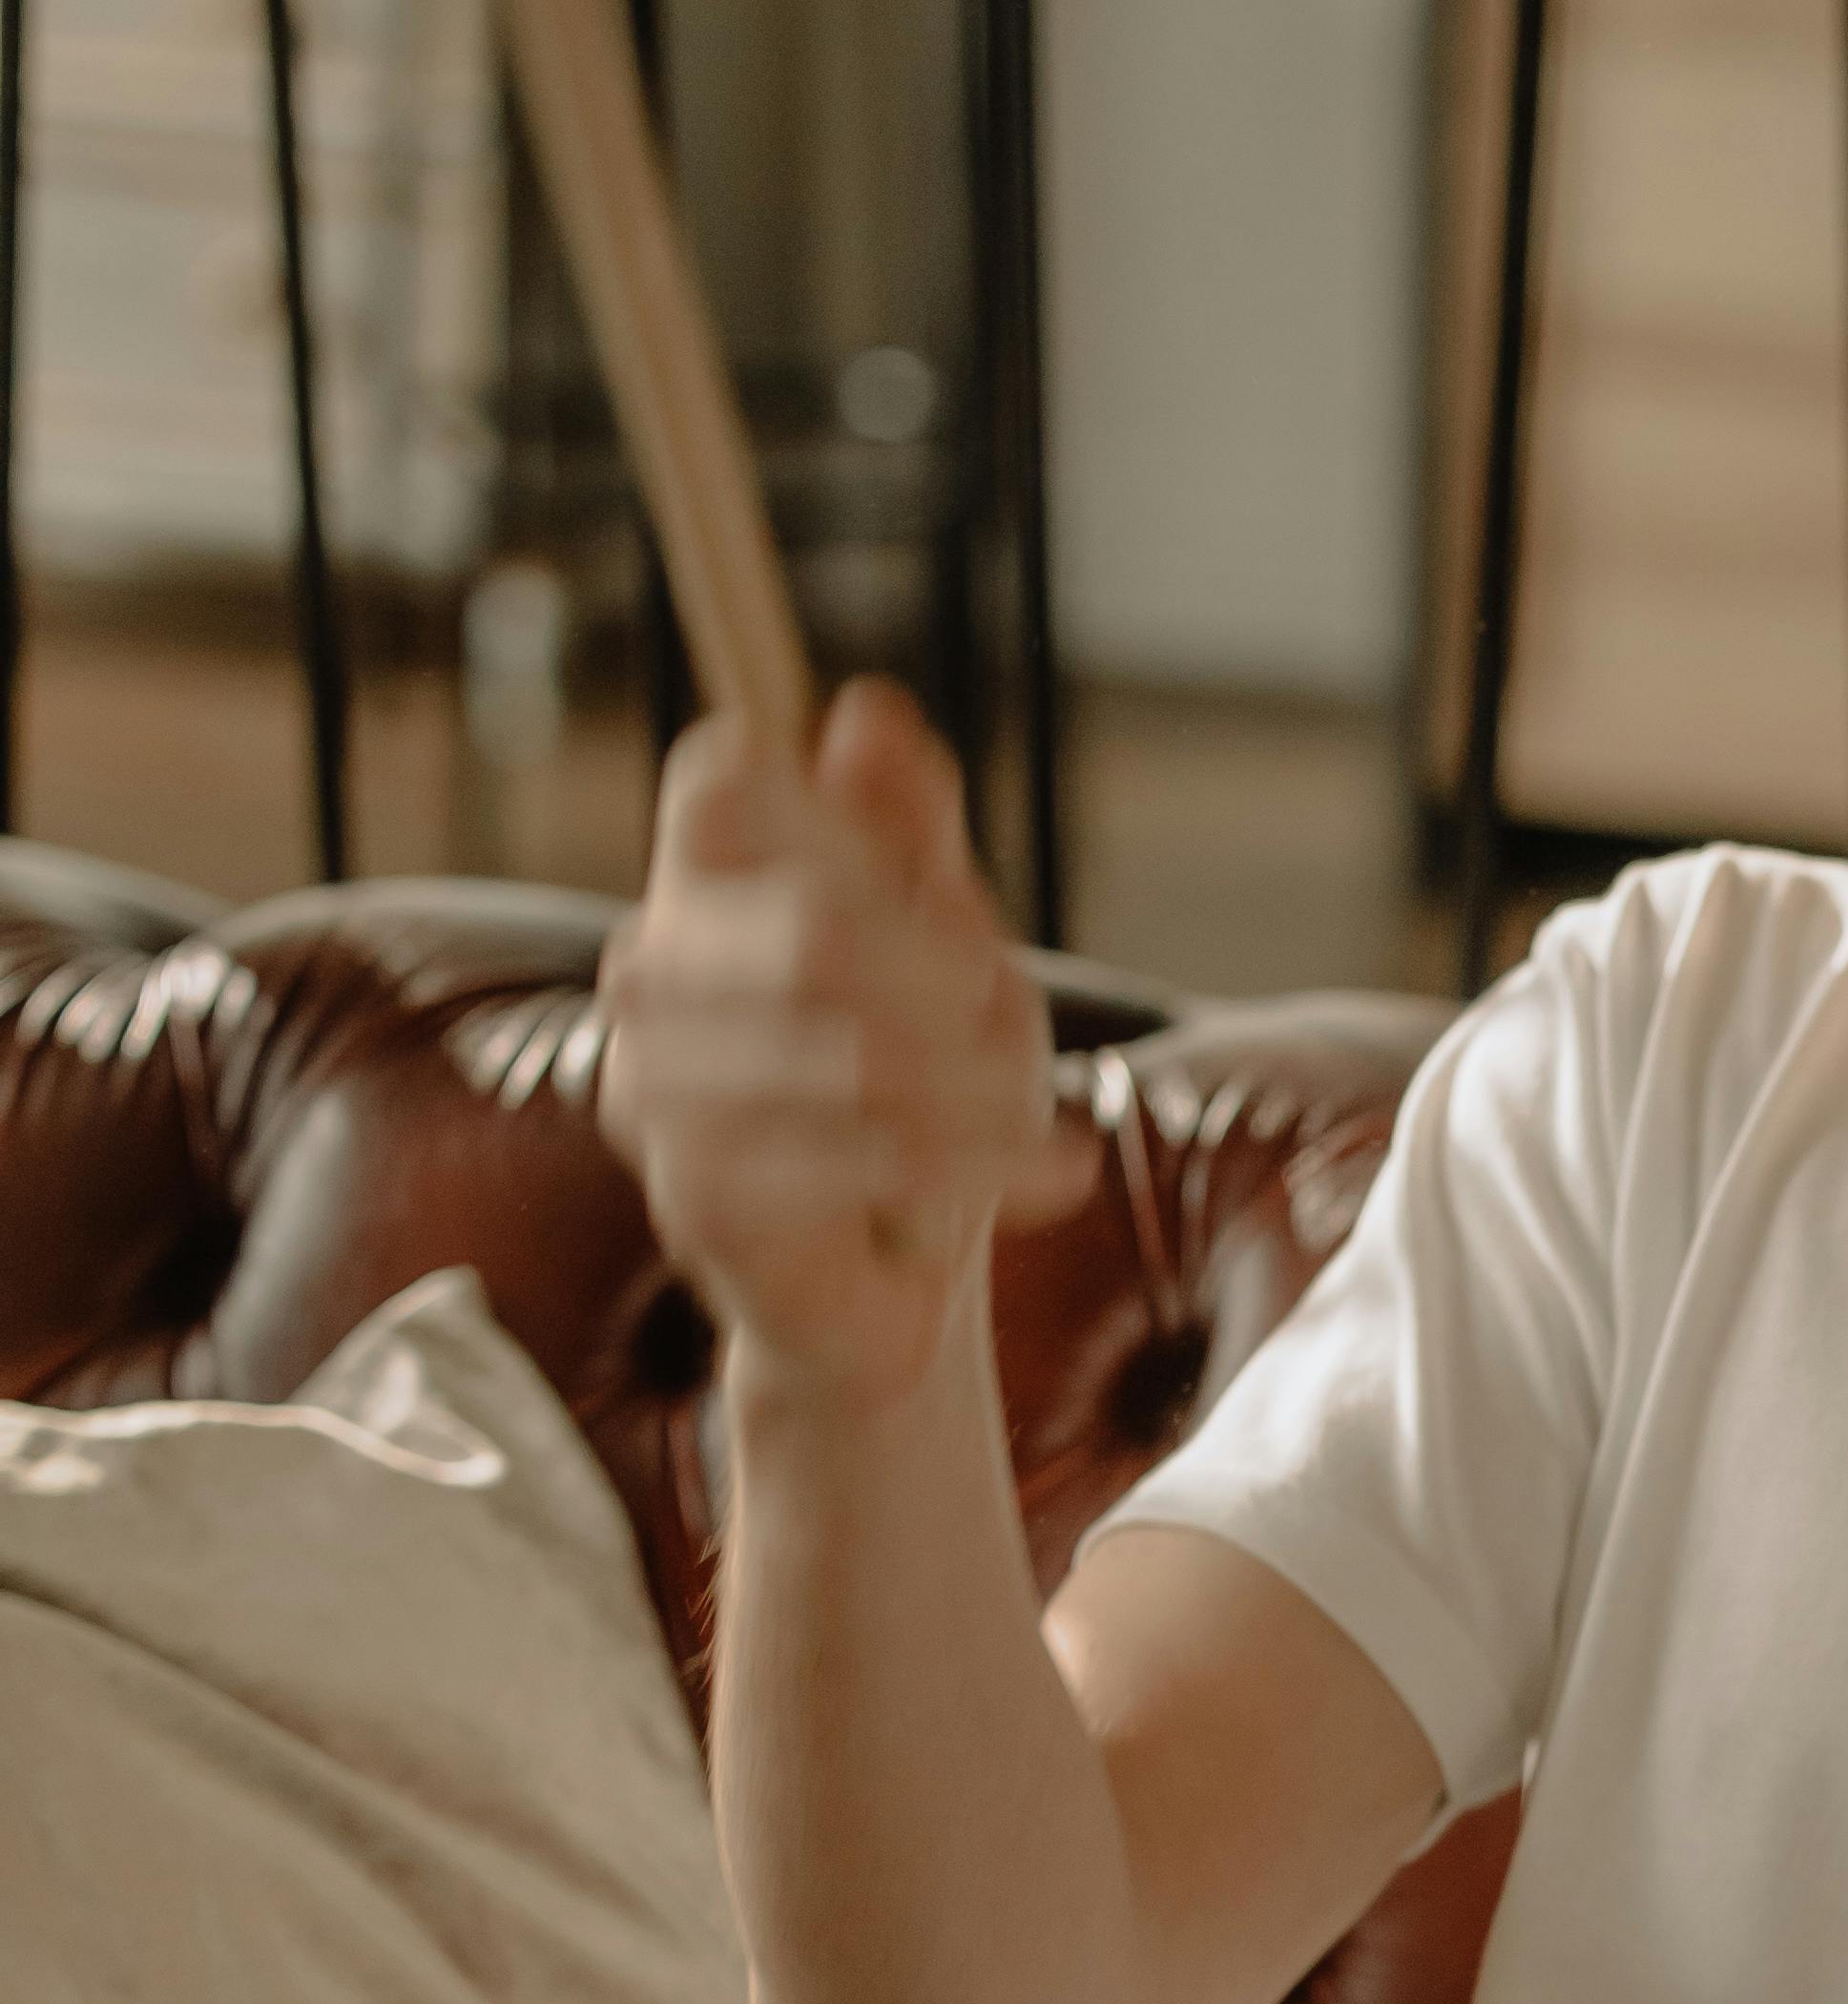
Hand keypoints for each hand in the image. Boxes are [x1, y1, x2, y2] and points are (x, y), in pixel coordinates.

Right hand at [593, 678, 1096, 1409]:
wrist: (894, 1295)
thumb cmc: (925, 1105)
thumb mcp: (953, 954)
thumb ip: (909, 838)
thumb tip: (863, 709)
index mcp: (705, 890)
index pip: (717, 784)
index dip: (827, 808)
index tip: (939, 892)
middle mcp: (651, 973)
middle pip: (818, 923)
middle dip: (954, 988)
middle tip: (1016, 1040)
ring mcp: (654, 1086)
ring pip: (852, 1050)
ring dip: (980, 1092)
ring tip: (1036, 1124)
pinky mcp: (694, 1193)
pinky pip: (855, 1156)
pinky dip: (973, 1170)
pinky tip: (1041, 1178)